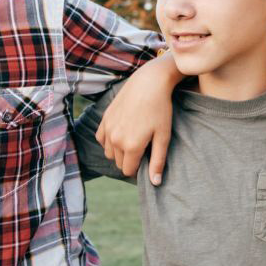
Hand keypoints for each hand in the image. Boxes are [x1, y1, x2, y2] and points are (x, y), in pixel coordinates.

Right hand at [95, 55, 182, 183]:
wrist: (149, 82)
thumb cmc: (160, 109)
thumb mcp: (163, 136)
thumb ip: (158, 161)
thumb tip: (155, 183)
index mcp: (131, 146)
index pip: (128, 171)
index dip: (138, 169)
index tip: (147, 161)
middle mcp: (115, 139)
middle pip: (118, 162)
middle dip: (129, 160)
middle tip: (144, 148)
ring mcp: (108, 128)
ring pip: (109, 152)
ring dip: (119, 151)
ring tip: (134, 140)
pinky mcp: (105, 118)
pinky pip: (102, 139)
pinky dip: (109, 140)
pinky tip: (122, 133)